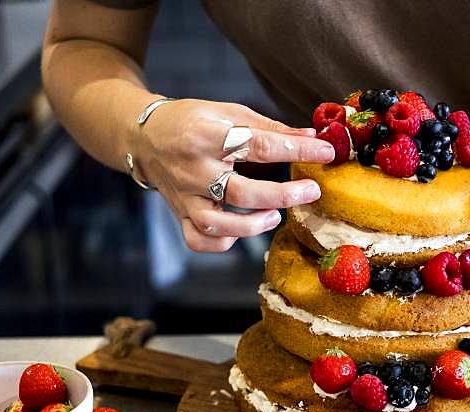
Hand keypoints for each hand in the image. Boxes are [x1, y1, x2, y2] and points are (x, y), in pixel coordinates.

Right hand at [133, 99, 334, 251]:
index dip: (298, 149)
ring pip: (217, 224)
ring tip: (274, 216)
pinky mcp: (179, 214)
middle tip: (311, 191)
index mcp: (206, 135)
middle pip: (241, 192)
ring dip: (252, 226)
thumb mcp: (229, 113)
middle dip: (283, 195)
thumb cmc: (192, 121)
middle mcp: (193, 169)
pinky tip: (239, 230)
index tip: (326, 151)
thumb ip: (270, 127)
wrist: (143, 136)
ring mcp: (184, 196)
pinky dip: (223, 241)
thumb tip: (312, 135)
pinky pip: (199, 240)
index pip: (260, 146)